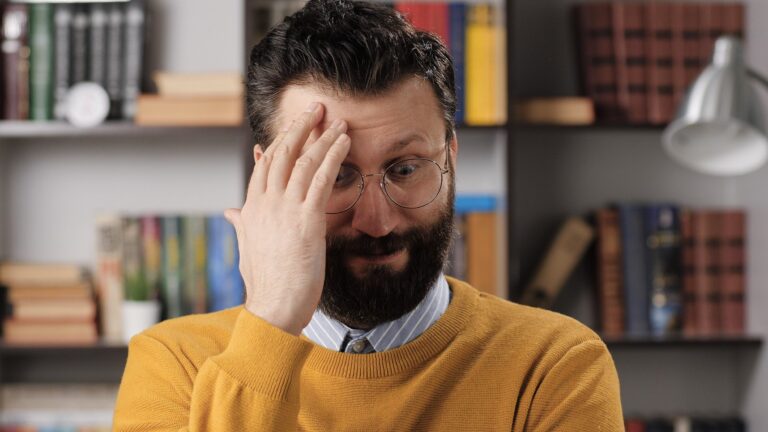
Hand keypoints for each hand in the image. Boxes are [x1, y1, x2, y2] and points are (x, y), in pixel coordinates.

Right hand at [224, 102, 350, 334]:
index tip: (294, 127)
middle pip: (282, 154)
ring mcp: (284, 210)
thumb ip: (242, 224)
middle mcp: (264, 204)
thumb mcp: (248, 248)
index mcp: (251, 209)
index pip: (264, 166)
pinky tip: (344, 143)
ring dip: (322, 137)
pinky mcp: (306, 219)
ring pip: (303, 161)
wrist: (274, 307)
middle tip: (316, 108)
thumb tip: (230, 210)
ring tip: (337, 121)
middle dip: (300, 127)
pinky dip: (333, 157)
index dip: (280, 142)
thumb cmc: (266, 283)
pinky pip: (320, 179)